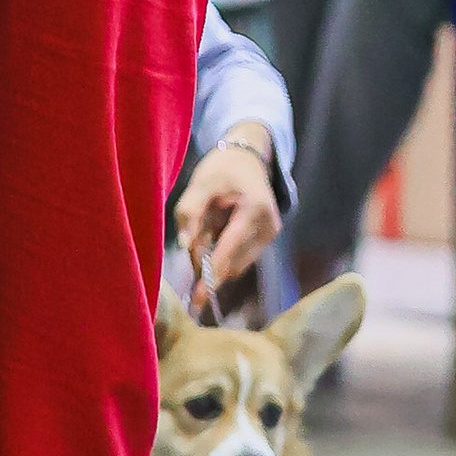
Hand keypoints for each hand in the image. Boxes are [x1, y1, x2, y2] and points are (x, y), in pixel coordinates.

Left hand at [171, 140, 278, 302]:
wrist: (248, 159)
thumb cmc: (222, 169)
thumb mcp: (200, 184)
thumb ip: (189, 212)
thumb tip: (185, 246)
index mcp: (255, 208)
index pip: (230, 248)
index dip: (212, 274)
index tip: (198, 296)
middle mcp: (269, 225)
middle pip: (233, 262)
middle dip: (209, 264)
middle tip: (192, 243)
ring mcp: (271, 234)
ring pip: (237, 264)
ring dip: (216, 259)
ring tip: (206, 229)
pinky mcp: (267, 239)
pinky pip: (241, 258)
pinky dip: (225, 254)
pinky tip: (217, 233)